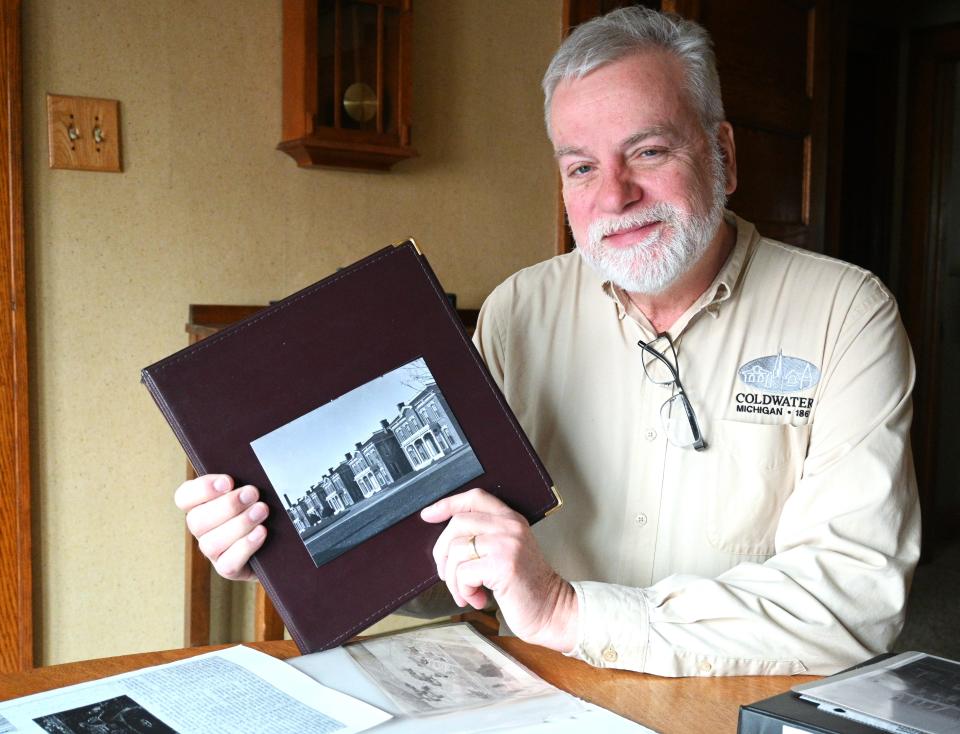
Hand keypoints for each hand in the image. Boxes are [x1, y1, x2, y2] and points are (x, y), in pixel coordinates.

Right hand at [174, 474, 268, 581]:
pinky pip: (228, 563)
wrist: (277, 541)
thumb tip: (248, 475)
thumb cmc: (258, 508)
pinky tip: (261, 532)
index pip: (184, 497)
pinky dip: (246, 546)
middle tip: (253, 493)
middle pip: (197, 521)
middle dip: (227, 506)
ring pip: (212, 543)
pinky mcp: (228, 568)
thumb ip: (242, 481)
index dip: (202, 489)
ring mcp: (213, 551)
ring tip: (262, 511)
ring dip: (239, 524)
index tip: (228, 481)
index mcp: (201, 505)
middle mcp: (202, 529)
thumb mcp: (250, 491)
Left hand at [421, 488, 577, 652]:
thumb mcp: (508, 552)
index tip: (428, 515)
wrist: (552, 610)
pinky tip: (477, 598)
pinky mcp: (503, 565)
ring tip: (466, 592)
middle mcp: (510, 527)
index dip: (447, 503)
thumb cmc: (525, 587)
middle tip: (448, 574)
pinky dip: (463, 590)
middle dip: (443, 552)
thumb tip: (446, 543)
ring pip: (456, 550)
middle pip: (457, 523)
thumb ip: (485, 539)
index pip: (475, 498)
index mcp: (511, 520)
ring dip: (452, 578)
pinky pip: (463, 572)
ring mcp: (507, 544)